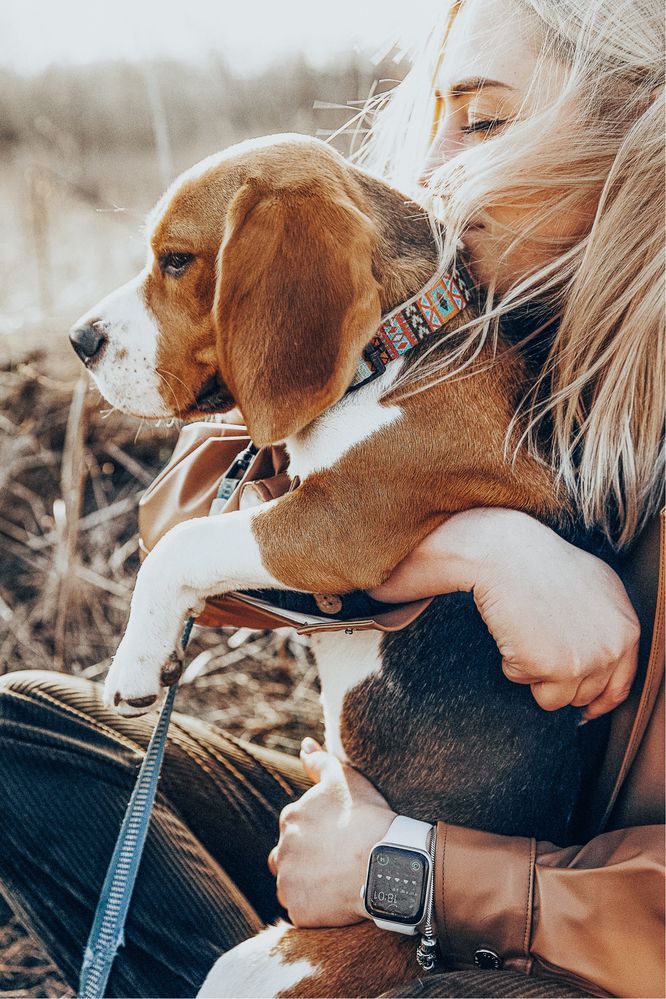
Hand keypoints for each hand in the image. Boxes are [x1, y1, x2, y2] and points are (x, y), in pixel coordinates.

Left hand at [268, 739, 395, 926]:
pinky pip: (303, 911)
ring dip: (308, 883)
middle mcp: (281, 850)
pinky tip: (339, 899)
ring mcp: (289, 883)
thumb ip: (320, 760)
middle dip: (307, 858)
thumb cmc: (368, 816)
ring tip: (338, 881)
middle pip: (289, 856)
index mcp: (290, 818)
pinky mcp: (300, 911)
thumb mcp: (345, 778)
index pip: (295, 827)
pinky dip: (316, 907)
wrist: (387, 861)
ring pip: (292, 884)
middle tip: (338, 860)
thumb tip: (304, 745)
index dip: (318, 832)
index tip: (339, 836)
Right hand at [370, 508, 639, 718]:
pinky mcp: (549, 667)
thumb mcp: (595, 587)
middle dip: (557, 679)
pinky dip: (510, 662)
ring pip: (553, 698)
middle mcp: (612, 648)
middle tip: (538, 641)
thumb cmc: (542, 562)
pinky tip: (512, 630)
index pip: (620, 685)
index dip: (598, 701)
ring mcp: (583, 661)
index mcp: (627, 628)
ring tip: (526, 633)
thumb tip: (602, 666)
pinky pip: (521, 681)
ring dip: (533, 674)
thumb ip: (606, 627)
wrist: (507, 553)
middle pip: (583, 696)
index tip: (584, 710)